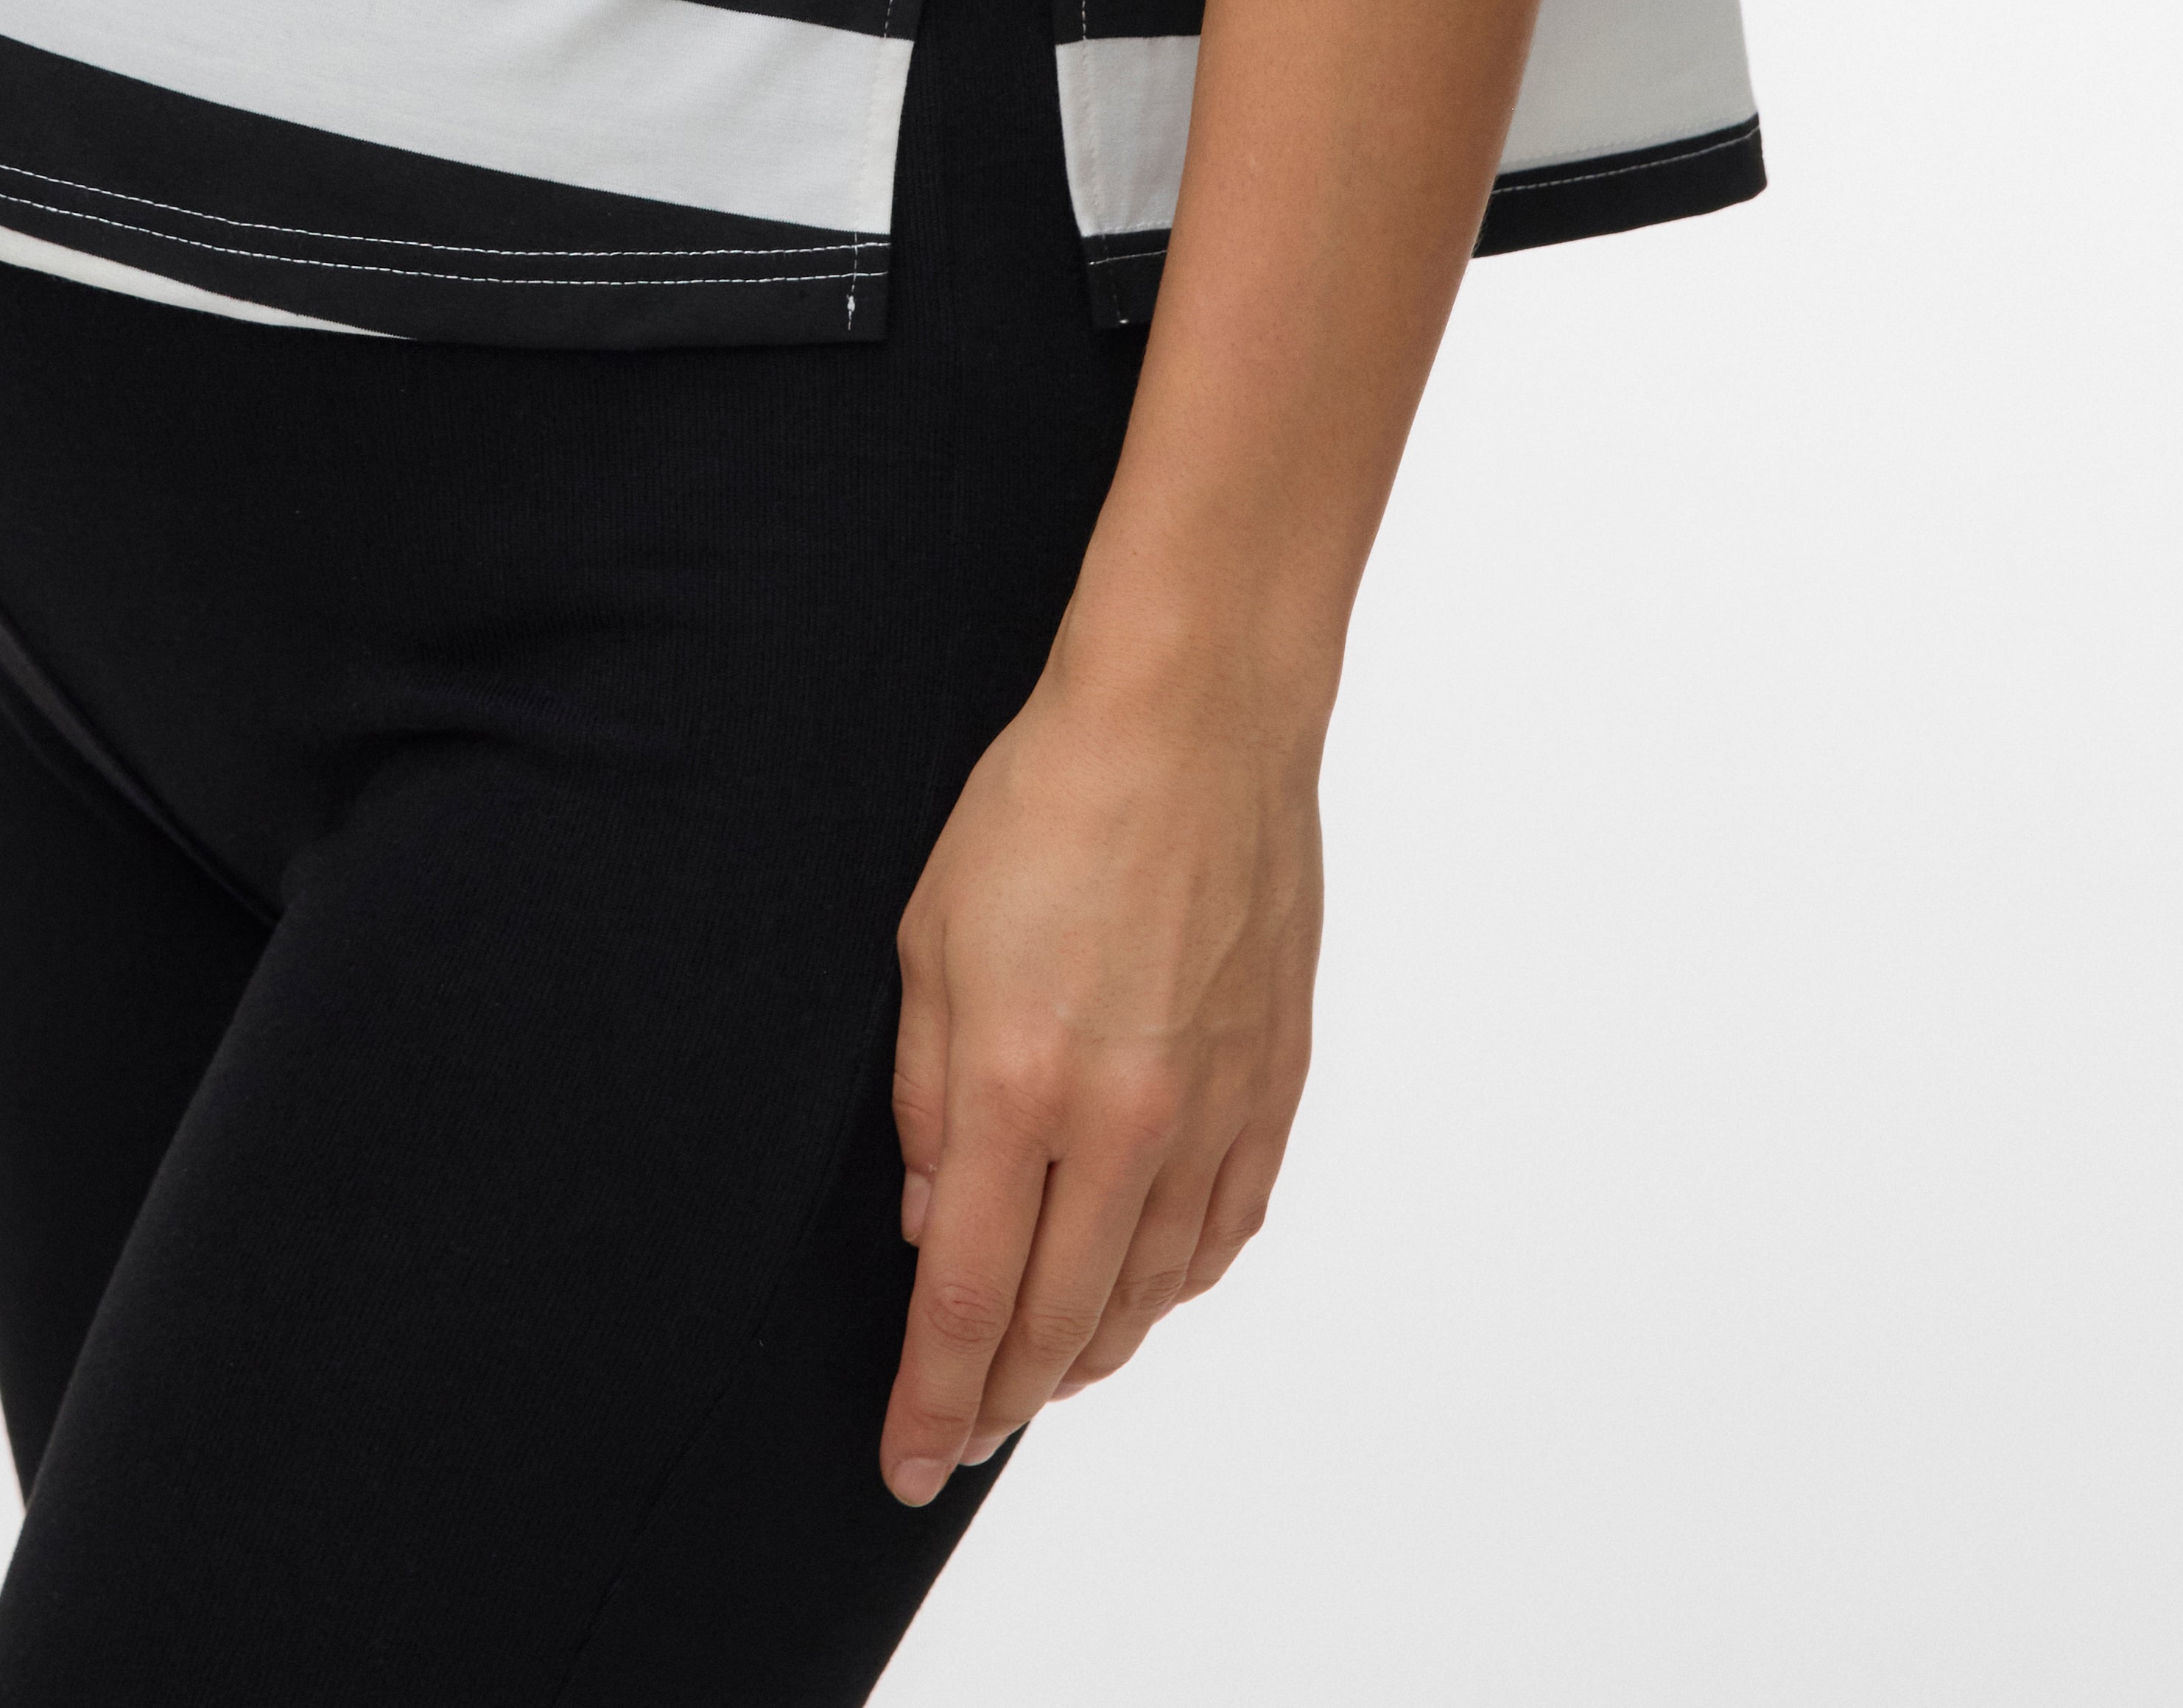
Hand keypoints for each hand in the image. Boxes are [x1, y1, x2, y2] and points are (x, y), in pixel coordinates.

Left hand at [878, 655, 1322, 1504]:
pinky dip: (1172, 1284)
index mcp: (1022, 1086)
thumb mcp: (931, 940)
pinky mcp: (1275, 1085)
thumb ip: (927, 1098)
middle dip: (1001, 1400)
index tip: (907, 1461)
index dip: (934, 1398)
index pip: (969, 1300)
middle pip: (1061, 1322)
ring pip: (1148, 1293)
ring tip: (1040, 1379)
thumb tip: (931, 1222)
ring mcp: (1214, 1111)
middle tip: (961, 1438)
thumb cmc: (1047, 803)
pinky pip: (1222, 1231)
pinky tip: (1139, 1292)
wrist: (1192, 721)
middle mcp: (1127, 1122)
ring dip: (1086, 1353)